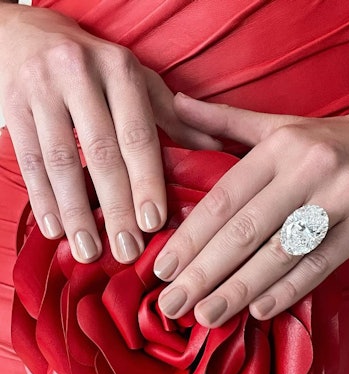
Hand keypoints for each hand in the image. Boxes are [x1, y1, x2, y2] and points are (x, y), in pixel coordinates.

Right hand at [0, 5, 218, 262]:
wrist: (28, 35)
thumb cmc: (95, 66)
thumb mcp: (137, 80)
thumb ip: (173, 116)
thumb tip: (216, 147)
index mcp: (119, 69)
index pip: (137, 135)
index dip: (146, 182)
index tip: (153, 224)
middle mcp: (79, 74)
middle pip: (101, 154)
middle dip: (115, 208)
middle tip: (127, 251)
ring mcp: (40, 89)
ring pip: (59, 162)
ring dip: (75, 213)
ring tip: (88, 251)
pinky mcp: (12, 106)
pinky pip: (28, 160)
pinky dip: (42, 198)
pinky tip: (55, 229)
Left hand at [153, 91, 348, 326]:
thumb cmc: (330, 141)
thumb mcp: (279, 125)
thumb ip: (224, 121)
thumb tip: (173, 103)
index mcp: (280, 147)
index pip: (224, 199)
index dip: (191, 237)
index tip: (162, 268)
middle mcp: (308, 172)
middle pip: (246, 231)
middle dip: (204, 272)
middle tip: (173, 303)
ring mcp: (340, 201)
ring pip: (280, 254)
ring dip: (239, 290)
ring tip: (206, 315)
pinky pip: (320, 265)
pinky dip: (287, 291)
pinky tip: (257, 310)